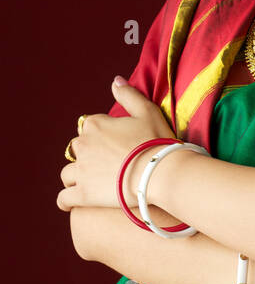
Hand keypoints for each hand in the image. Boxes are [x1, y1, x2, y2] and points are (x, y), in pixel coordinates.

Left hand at [57, 76, 176, 211]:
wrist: (161, 173)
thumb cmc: (157, 142)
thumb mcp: (148, 112)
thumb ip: (129, 95)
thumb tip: (115, 80)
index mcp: (95, 125)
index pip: (89, 127)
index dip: (102, 137)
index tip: (116, 146)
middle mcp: (83, 145)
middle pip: (77, 150)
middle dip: (87, 156)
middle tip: (106, 165)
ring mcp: (81, 171)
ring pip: (68, 174)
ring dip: (75, 178)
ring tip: (90, 183)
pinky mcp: (83, 194)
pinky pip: (64, 198)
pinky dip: (66, 200)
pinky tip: (71, 202)